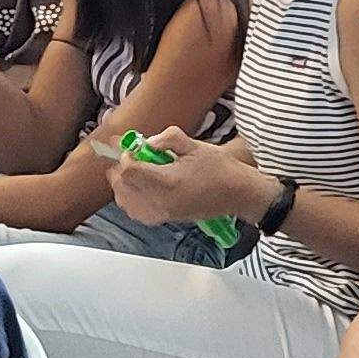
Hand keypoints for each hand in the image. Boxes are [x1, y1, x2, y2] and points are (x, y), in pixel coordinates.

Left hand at [118, 127, 263, 226]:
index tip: (130, 145)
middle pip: (123, 185)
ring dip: (122, 184)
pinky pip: (135, 213)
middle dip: (120, 168)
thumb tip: (148, 143)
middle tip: (128, 155)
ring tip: (131, 170)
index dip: (126, 155)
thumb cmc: (220, 169)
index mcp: (168, 180)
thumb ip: (167, 138)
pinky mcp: (165, 219)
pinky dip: (129, 200)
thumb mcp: (195, 144)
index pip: (130, 169)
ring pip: (125, 201)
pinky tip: (136, 189)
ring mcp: (163, 212)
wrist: (237, 193)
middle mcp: (162, 200)